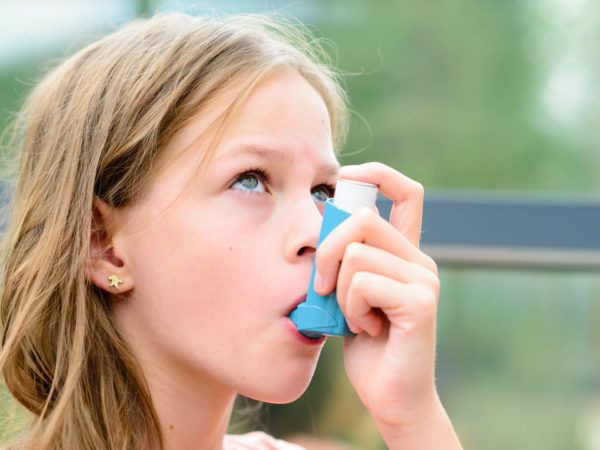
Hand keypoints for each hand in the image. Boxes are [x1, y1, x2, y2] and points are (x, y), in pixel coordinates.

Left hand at [314, 162, 460, 447]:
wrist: (390, 396)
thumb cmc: (366, 346)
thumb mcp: (347, 294)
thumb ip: (344, 260)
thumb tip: (322, 222)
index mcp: (403, 253)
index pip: (406, 192)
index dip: (376, 174)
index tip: (345, 176)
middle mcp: (419, 260)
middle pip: (361, 218)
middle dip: (326, 250)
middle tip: (322, 287)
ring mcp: (423, 280)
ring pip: (355, 255)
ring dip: (339, 292)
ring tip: (355, 318)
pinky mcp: (420, 303)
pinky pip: (362, 283)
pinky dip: (350, 309)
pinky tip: (366, 329)